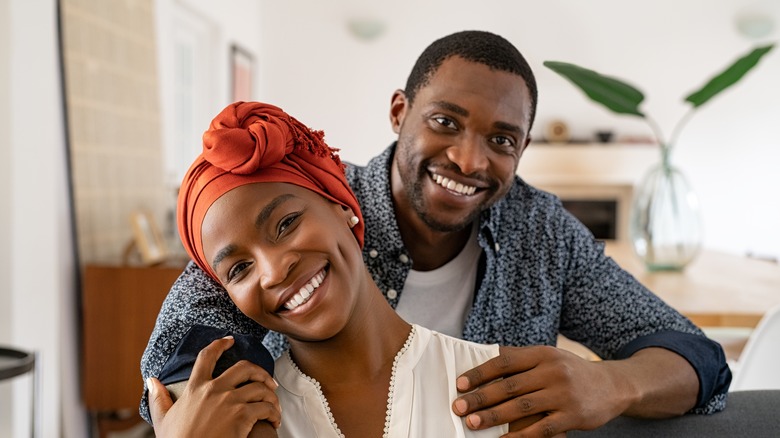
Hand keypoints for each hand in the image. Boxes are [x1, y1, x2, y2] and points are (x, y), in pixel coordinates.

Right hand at [148, 336, 281, 437]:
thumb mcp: (163, 420)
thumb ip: (158, 399)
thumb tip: (151, 381)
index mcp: (195, 388)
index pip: (206, 357)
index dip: (219, 345)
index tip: (230, 340)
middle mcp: (214, 390)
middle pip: (244, 367)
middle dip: (260, 372)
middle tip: (268, 381)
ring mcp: (230, 402)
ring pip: (261, 387)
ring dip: (271, 396)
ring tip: (273, 406)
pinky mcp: (242, 416)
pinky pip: (266, 407)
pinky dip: (274, 413)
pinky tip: (273, 420)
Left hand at [452, 345, 631, 436]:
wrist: (613, 386)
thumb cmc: (571, 371)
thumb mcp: (549, 357)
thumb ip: (521, 359)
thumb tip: (484, 360)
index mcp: (543, 354)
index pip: (504, 362)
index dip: (480, 373)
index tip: (460, 384)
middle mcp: (552, 371)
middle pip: (509, 386)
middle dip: (480, 398)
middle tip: (458, 407)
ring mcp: (563, 394)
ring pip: (521, 407)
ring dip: (493, 417)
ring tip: (472, 423)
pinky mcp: (572, 416)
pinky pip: (541, 429)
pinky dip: (519, 437)